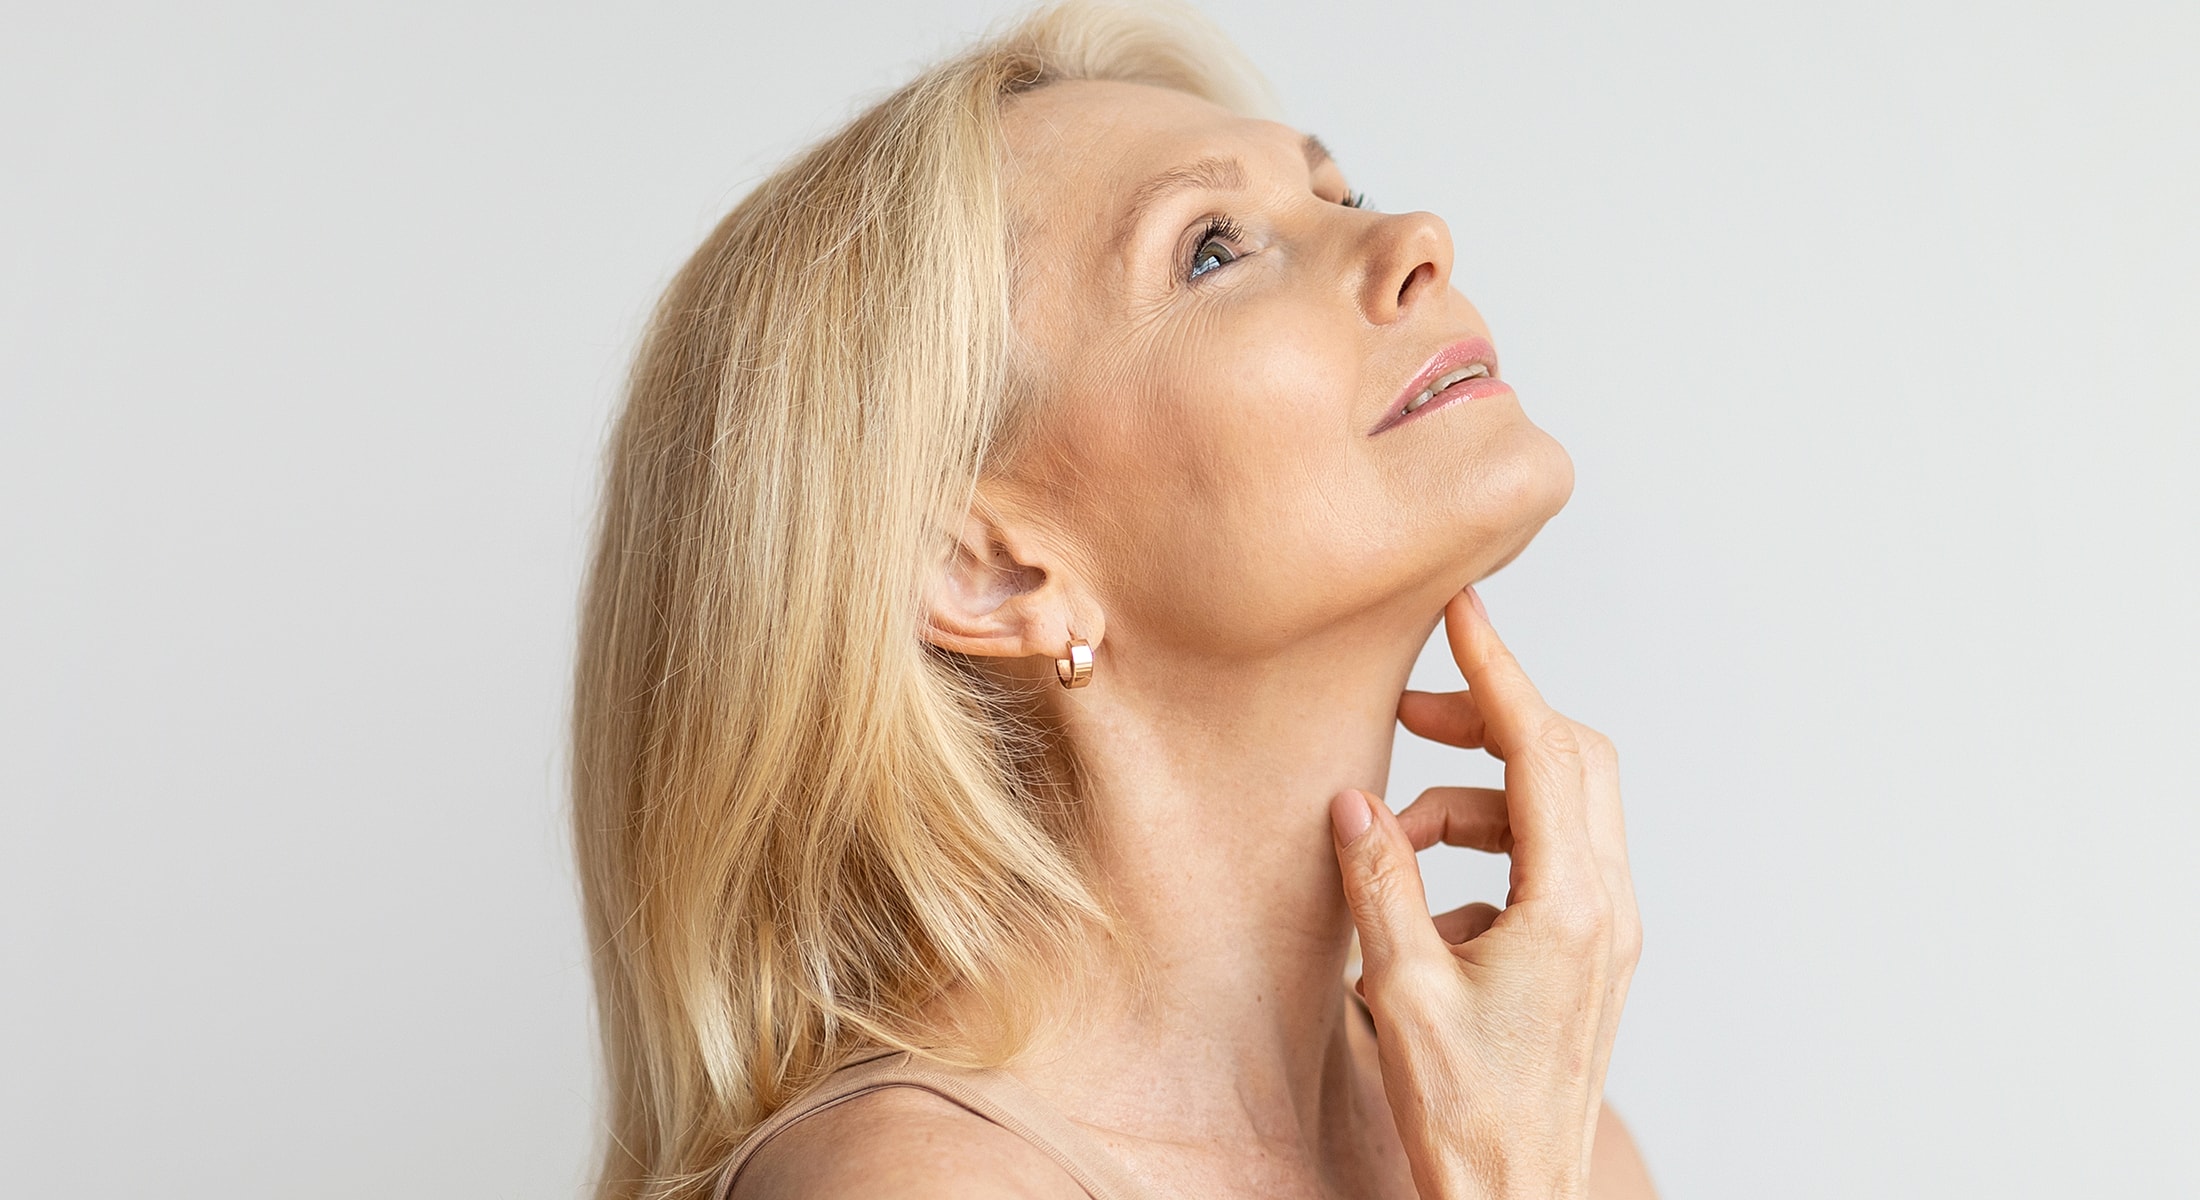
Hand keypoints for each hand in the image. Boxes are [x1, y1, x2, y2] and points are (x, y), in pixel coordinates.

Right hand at [1331, 587, 1640, 1199]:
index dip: (1499, 673)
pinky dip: (1486, 857)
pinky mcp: (1589, 957)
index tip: (1464, 614)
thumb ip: (1382, 885)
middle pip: (1572, 762)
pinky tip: (1423, 914)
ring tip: (1392, 842)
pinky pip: (1547, 865)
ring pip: (1557, 813)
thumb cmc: (1466, 1118)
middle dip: (1493, 722)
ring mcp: (1605, 935)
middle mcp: (1605, 910)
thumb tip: (1359, 805)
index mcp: (1571, 908)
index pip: (1543, 752)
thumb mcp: (1402, 992)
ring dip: (1475, 801)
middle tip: (1412, 714)